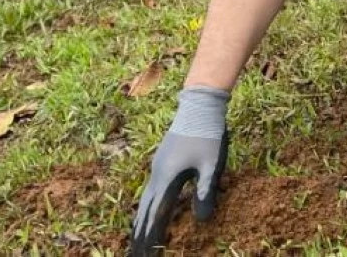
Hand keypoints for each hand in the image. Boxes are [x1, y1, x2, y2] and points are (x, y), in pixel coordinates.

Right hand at [131, 86, 229, 255]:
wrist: (200, 104)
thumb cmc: (207, 133)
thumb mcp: (212, 164)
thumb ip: (205, 191)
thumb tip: (201, 221)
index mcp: (167, 178)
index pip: (155, 215)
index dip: (150, 237)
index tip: (145, 255)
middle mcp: (157, 174)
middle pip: (145, 210)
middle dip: (140, 233)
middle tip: (135, 254)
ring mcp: (158, 166)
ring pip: (145, 199)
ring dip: (140, 220)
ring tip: (136, 238)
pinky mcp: (163, 161)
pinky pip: (150, 190)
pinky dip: (146, 205)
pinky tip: (150, 208)